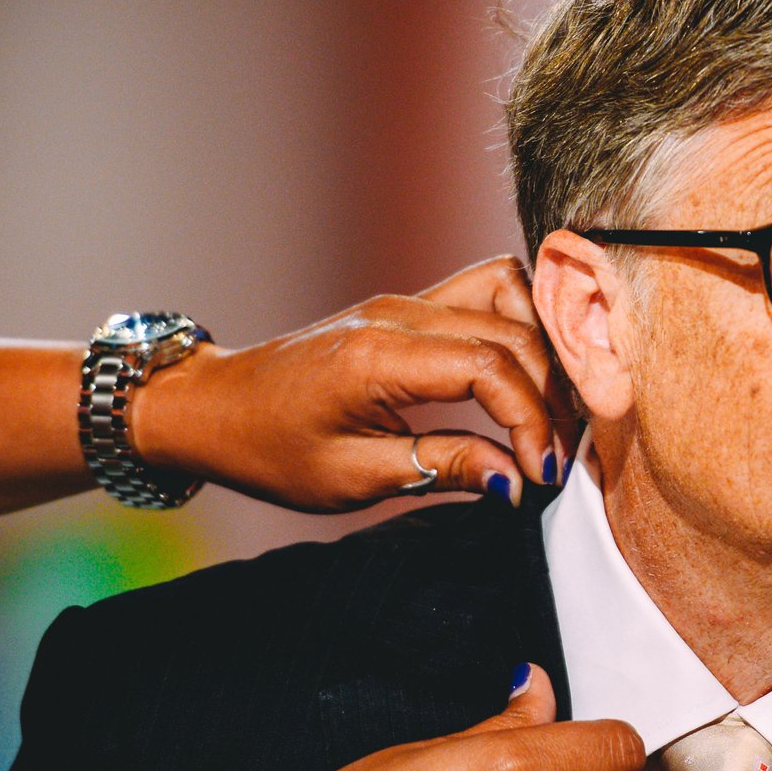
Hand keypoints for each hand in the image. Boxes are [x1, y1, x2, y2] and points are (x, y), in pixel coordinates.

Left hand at [129, 258, 578, 510]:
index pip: (490, 367)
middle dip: (550, 395)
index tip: (544, 472)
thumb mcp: (352, 478)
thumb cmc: (268, 449)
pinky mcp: (409, 306)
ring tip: (550, 411)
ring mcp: (405, 300)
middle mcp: (398, 313)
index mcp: (378, 356)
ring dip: (543, 348)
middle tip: (558, 455)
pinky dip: (520, 328)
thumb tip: (515, 478)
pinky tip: (527, 377)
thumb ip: (441, 468)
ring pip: (509, 291)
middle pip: (512, 330)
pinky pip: (485, 293)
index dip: (533, 421)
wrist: (213, 407)